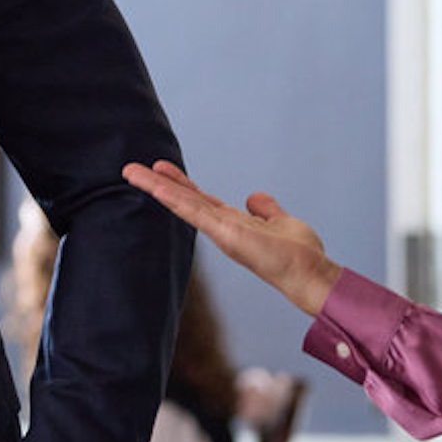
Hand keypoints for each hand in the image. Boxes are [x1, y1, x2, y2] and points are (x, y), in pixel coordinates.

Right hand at [122, 160, 341, 315]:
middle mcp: (221, 227)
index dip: (181, 184)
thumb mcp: (281, 221)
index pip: (200, 200)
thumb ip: (266, 209)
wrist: (309, 274)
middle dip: (159, 183)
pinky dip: (173, 197)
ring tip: (132, 171)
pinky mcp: (224, 233)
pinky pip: (194, 211)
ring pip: (182, 203)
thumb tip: (253, 196)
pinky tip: (156, 186)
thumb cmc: (299, 255)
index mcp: (232, 223)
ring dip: (156, 187)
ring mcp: (220, 231)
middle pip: (185, 200)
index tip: (162, 168)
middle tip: (133, 168)